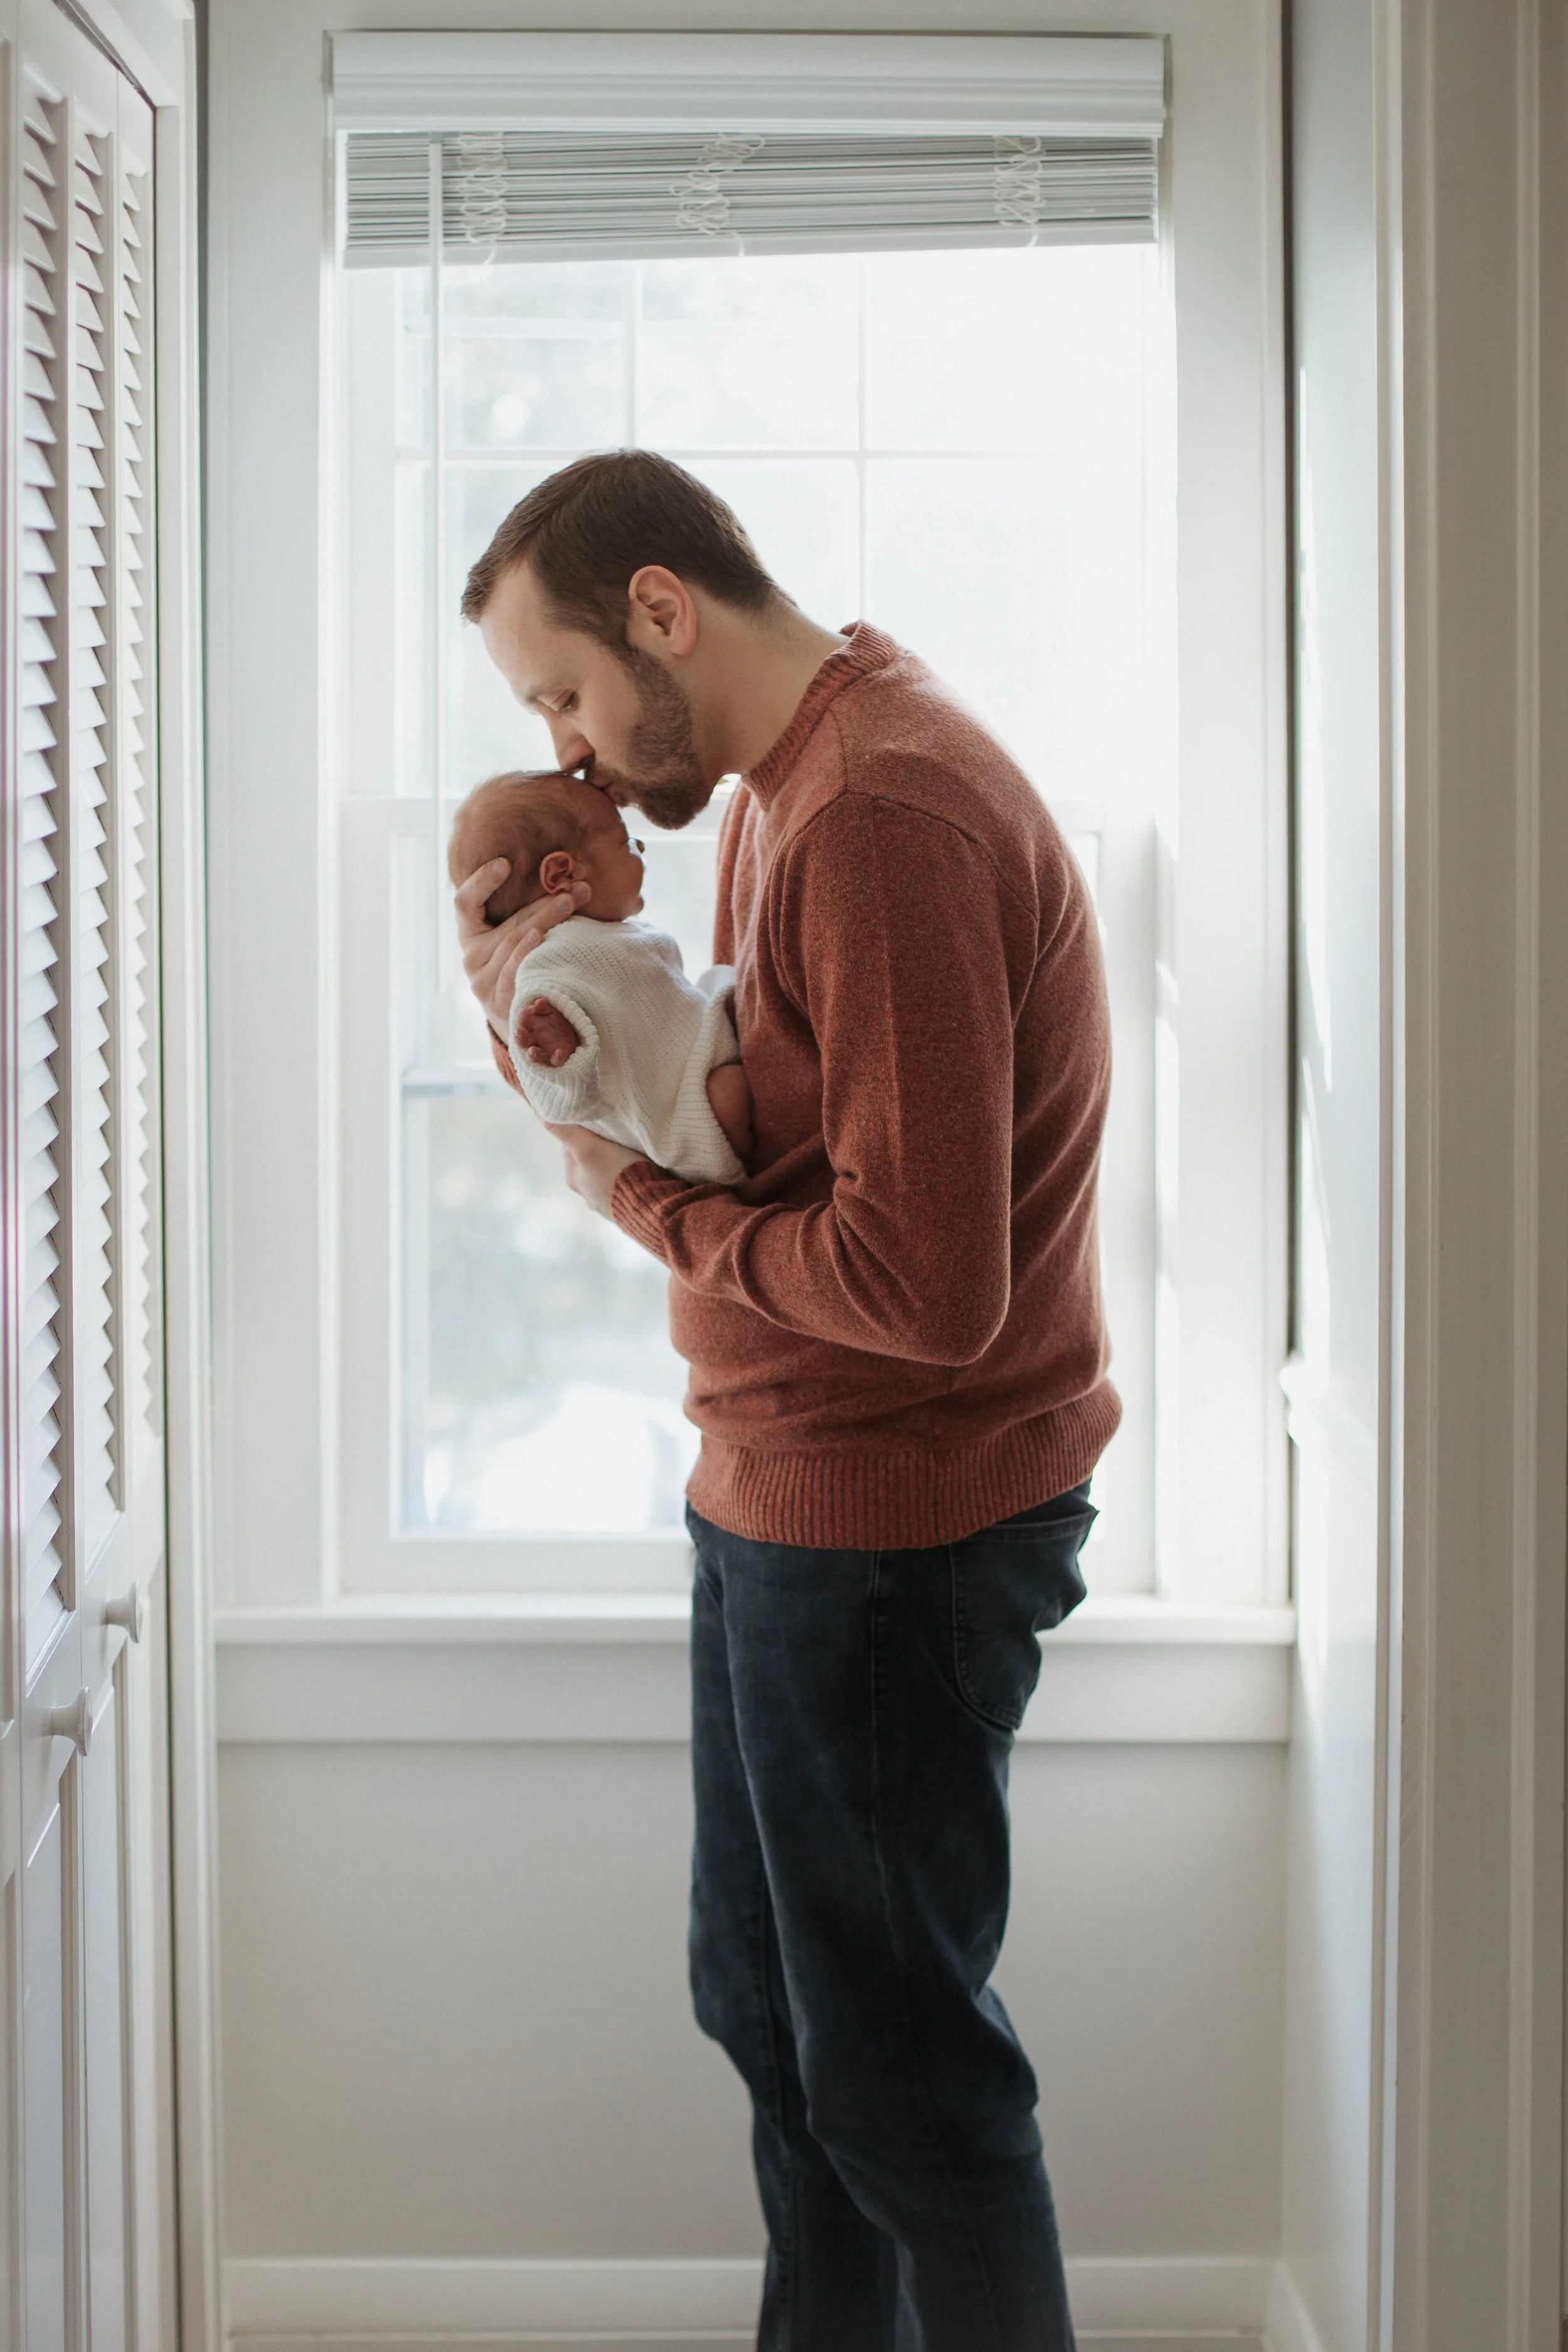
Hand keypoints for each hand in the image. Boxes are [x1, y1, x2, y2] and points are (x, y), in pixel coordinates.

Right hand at [453, 860, 589, 1038]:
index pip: (465, 904)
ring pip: (513, 944)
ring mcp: (482, 983)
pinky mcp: (498, 1003)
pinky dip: (527, 952)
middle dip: (542, 903)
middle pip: (506, 925)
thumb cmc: (523, 967)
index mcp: (471, 936)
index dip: (482, 881)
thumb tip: (564, 875)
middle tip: (573, 888)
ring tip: (570, 902)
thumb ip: (524, 913)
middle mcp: (471, 959)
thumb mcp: (515, 938)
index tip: (505, 863)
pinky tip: (541, 937)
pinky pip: (513, 972)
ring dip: (545, 920)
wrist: (522, 1022)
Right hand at [515, 997, 580, 1067]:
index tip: (531, 1009)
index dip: (523, 1016)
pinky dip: (556, 1058)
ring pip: (533, 1057)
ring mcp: (545, 1052)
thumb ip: (545, 1008)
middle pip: (522, 1042)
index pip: (522, 1022)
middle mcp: (534, 1041)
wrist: (575, 1036)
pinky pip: (555, 1061)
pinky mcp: (557, 1059)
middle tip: (519, 1032)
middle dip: (519, 1038)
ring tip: (532, 1050)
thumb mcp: (553, 1012)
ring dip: (531, 1054)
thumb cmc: (558, 1023)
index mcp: (531, 1028)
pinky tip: (559, 1052)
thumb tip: (538, 1002)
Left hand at [545, 1123, 645, 1219]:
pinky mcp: (627, 1207)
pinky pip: (624, 1185)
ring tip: (631, 1152)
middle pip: (588, 1159)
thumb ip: (565, 1131)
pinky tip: (639, 1171)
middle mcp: (587, 1193)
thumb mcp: (587, 1148)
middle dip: (599, 1147)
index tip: (598, 1123)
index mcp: (574, 1179)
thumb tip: (539, 1113)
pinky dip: (628, 1176)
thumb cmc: (617, 1175)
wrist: (652, 1208)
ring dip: (616, 1162)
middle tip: (616, 1134)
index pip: (571, 1146)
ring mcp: (608, 1202)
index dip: (582, 1131)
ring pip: (607, 1172)